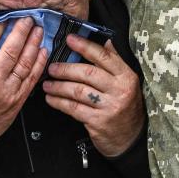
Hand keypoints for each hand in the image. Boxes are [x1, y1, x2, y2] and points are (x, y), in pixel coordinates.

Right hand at [0, 18, 47, 151]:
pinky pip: (30, 79)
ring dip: (33, 44)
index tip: (1, 18)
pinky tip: (43, 51)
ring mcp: (6, 93)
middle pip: (9, 51)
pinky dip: (38, 64)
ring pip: (23, 63)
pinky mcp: (16, 102)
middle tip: (28, 18)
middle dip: (20, 31)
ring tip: (39, 30)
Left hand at [42, 35, 144, 156]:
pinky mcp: (98, 122)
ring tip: (47, 84)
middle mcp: (120, 90)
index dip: (85, 46)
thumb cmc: (125, 107)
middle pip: (88, 73)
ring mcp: (109, 107)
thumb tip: (105, 40)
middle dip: (66, 69)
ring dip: (59, 87)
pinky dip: (60, 102)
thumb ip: (115, 62)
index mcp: (127, 76)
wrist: (131, 139)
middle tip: (51, 67)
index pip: (104, 56)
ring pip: (78, 91)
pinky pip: (74, 108)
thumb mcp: (126, 83)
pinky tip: (51, 99)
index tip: (70, 39)